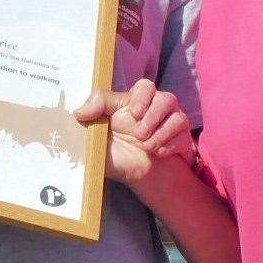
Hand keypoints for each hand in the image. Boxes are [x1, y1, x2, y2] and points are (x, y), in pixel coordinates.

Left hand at [74, 79, 193, 184]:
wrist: (137, 176)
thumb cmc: (116, 151)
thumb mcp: (99, 133)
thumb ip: (92, 116)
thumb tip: (79, 112)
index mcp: (136, 102)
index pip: (145, 86)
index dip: (141, 98)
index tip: (133, 114)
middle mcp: (157, 108)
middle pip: (166, 98)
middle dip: (152, 117)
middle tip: (139, 134)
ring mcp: (172, 122)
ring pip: (178, 116)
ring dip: (160, 133)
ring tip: (146, 146)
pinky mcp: (183, 138)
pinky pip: (182, 135)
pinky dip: (169, 145)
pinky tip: (158, 153)